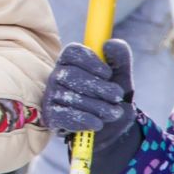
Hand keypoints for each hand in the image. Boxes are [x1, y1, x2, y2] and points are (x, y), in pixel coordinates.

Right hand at [40, 40, 137, 168]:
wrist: (111, 129)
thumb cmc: (113, 97)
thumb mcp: (122, 76)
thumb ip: (120, 56)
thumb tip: (108, 43)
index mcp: (72, 61)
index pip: (72, 52)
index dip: (90, 61)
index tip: (108, 73)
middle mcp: (57, 75)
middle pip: (71, 75)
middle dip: (98, 87)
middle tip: (117, 96)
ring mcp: (51, 96)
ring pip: (70, 97)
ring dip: (96, 106)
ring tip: (113, 112)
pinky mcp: (51, 116)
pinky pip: (63, 116)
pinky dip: (83, 120)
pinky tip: (97, 123)